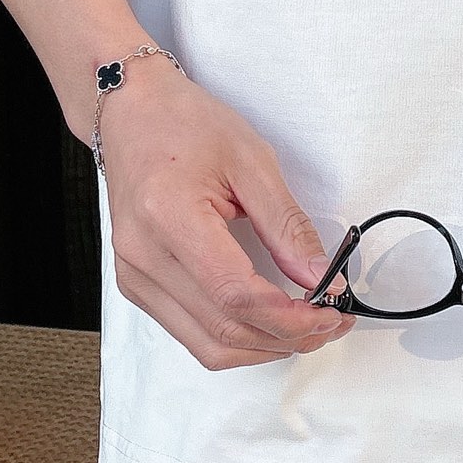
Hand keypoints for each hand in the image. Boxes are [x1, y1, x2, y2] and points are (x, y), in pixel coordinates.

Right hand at [100, 61, 351, 370]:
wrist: (131, 115)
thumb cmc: (186, 125)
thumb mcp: (252, 162)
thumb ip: (287, 226)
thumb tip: (322, 277)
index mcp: (169, 216)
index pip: (235, 294)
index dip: (290, 316)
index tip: (331, 312)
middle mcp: (143, 256)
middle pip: (224, 328)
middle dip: (286, 337)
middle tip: (331, 322)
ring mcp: (134, 276)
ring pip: (207, 345)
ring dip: (263, 347)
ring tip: (307, 327)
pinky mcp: (136, 285)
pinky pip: (190, 334)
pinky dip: (236, 337)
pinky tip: (268, 321)